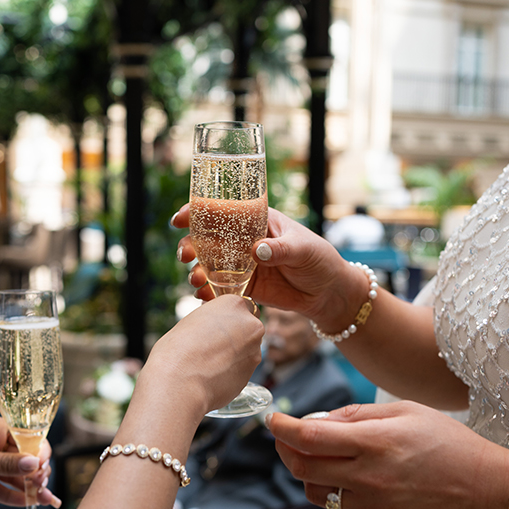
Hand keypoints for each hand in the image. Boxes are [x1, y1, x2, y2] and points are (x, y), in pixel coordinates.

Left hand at [0, 413, 59, 507]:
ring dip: (29, 487)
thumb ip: (6, 464)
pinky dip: (13, 495)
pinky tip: (27, 502)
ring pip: (14, 474)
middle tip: (43, 486)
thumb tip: (34, 464)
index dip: (37, 451)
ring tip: (44, 499)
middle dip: (35, 472)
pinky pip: (1, 486)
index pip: (24, 436)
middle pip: (22, 457)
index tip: (44, 467)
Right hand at [144, 294, 263, 418]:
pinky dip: (232, 371)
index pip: (239, 306)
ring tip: (209, 364)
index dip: (228, 317)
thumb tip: (214, 329)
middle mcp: (251, 325)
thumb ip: (211, 321)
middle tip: (212, 345)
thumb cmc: (177, 349)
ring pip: (247, 349)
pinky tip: (213, 375)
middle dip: (235, 335)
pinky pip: (242, 368)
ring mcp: (254, 351)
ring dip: (234, 354)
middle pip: (248, 327)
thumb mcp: (192, 321)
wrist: (179, 382)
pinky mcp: (251, 374)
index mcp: (235, 304)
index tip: (216, 326)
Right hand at [173, 205, 364, 327]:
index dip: (197, 212)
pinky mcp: (244, 287)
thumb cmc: (319, 260)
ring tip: (196, 280)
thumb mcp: (303, 249)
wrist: (328, 293)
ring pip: (209, 265)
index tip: (180, 219)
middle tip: (186, 256)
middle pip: (207, 238)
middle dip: (190, 245)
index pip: (222, 211)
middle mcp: (243, 241)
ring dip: (196, 271)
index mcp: (256, 220)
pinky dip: (208, 293)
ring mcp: (241, 264)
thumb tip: (257, 250)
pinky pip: (219, 288)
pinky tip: (204, 297)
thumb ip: (280, 249)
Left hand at [266, 401, 508, 508]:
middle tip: (287, 438)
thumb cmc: (447, 442)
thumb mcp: (405, 412)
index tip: (271, 420)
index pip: (309, 437)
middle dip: (287, 450)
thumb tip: (313, 422)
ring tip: (321, 459)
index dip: (282, 428)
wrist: (484, 491)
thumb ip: (354, 416)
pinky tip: (349, 480)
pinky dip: (332, 493)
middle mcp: (369, 478)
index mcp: (375, 443)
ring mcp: (373, 508)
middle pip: (303, 468)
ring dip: (307, 474)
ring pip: (314, 493)